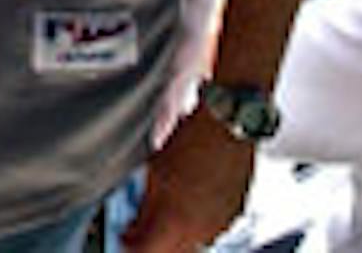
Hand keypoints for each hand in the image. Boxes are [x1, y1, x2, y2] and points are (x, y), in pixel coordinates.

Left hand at [123, 110, 254, 250]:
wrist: (231, 121)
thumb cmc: (194, 137)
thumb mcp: (156, 171)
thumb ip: (146, 207)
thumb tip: (135, 227)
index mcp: (177, 221)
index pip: (147, 251)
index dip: (132, 245)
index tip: (126, 236)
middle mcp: (202, 230)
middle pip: (170, 252)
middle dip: (153, 243)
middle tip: (140, 228)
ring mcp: (221, 223)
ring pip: (192, 243)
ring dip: (175, 235)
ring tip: (164, 212)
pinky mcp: (235, 212)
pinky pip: (211, 228)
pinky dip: (196, 223)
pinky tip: (188, 203)